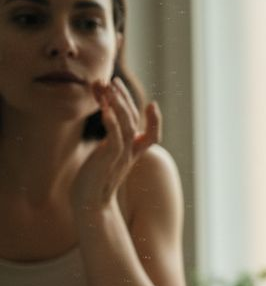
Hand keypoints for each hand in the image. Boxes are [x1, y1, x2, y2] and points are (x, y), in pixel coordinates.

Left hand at [70, 78, 160, 218]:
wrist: (90, 204)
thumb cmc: (94, 182)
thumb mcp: (104, 159)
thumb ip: (110, 146)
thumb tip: (109, 134)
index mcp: (132, 153)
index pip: (151, 135)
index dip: (155, 120)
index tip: (153, 105)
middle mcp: (130, 152)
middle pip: (135, 121)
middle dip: (125, 99)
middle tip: (114, 81)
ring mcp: (121, 155)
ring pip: (127, 124)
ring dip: (118, 104)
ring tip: (109, 87)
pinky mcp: (109, 159)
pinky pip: (115, 137)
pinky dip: (112, 122)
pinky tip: (105, 109)